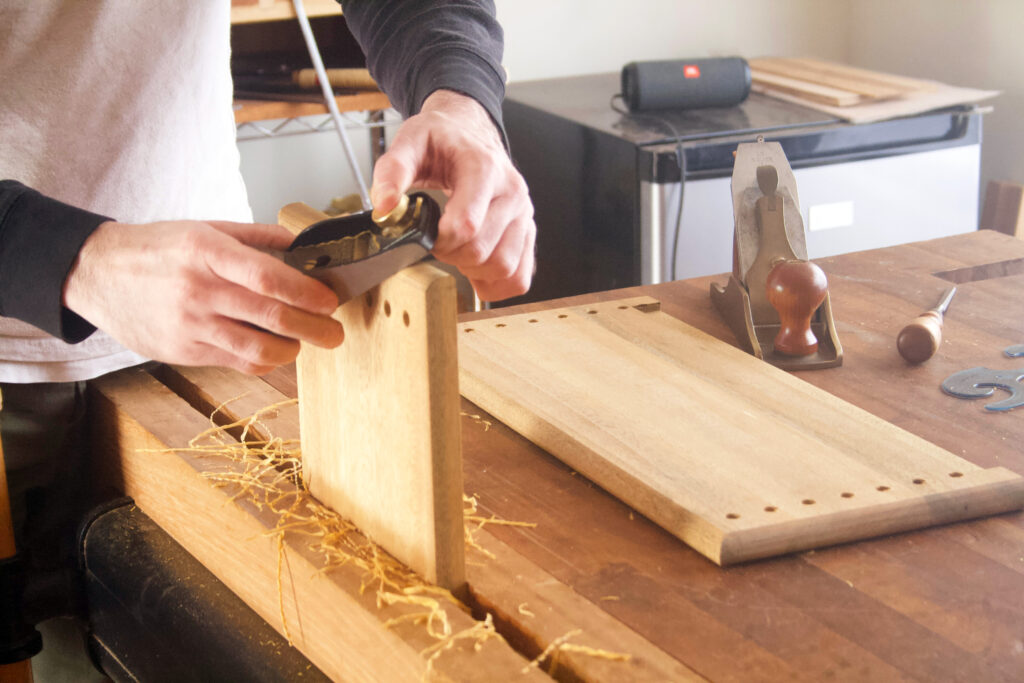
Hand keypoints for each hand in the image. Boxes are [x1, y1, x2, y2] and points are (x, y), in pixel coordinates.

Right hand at [63, 220, 343, 374]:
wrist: (98, 274)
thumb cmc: (158, 248)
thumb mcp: (205, 228)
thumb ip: (257, 237)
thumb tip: (305, 245)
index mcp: (207, 252)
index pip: (266, 277)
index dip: (305, 292)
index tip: (330, 300)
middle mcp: (199, 290)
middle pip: (270, 316)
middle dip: (314, 328)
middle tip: (335, 333)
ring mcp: (190, 325)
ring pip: (256, 349)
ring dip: (291, 349)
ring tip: (303, 341)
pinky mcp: (184, 351)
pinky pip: (236, 362)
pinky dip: (263, 360)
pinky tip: (273, 350)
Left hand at [371, 90, 535, 301]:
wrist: (468, 131)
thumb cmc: (441, 139)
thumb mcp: (410, 142)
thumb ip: (392, 171)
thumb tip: (383, 205)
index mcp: (484, 168)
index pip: (467, 225)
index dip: (439, 241)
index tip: (427, 234)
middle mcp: (512, 192)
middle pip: (482, 250)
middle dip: (452, 255)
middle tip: (438, 241)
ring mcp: (524, 214)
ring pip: (504, 267)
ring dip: (474, 270)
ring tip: (458, 251)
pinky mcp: (527, 231)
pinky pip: (520, 275)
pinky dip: (496, 283)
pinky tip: (477, 268)